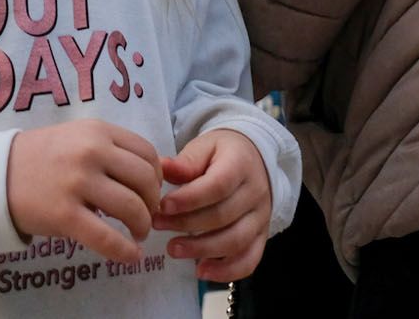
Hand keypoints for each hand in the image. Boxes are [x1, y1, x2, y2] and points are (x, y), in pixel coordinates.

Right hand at [6, 120, 162, 265]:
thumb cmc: (40, 158)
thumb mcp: (77, 138)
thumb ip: (110, 150)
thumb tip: (152, 175)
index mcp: (97, 131)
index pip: (147, 152)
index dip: (157, 176)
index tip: (150, 191)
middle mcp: (91, 152)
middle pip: (145, 180)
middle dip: (153, 202)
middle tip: (146, 215)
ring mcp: (77, 182)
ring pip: (132, 208)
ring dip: (143, 226)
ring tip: (138, 234)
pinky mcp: (65, 215)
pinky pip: (107, 237)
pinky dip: (125, 250)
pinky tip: (131, 255)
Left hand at [155, 130, 274, 282]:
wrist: (253, 159)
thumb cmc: (222, 153)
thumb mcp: (204, 147)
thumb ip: (185, 162)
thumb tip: (162, 167)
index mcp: (241, 164)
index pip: (218, 186)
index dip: (190, 199)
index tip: (163, 205)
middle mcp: (255, 192)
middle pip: (223, 216)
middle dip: (186, 224)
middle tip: (157, 224)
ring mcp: (261, 217)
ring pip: (235, 241)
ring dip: (201, 249)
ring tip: (173, 249)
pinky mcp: (261, 236)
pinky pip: (249, 259)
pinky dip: (226, 271)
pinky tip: (201, 271)